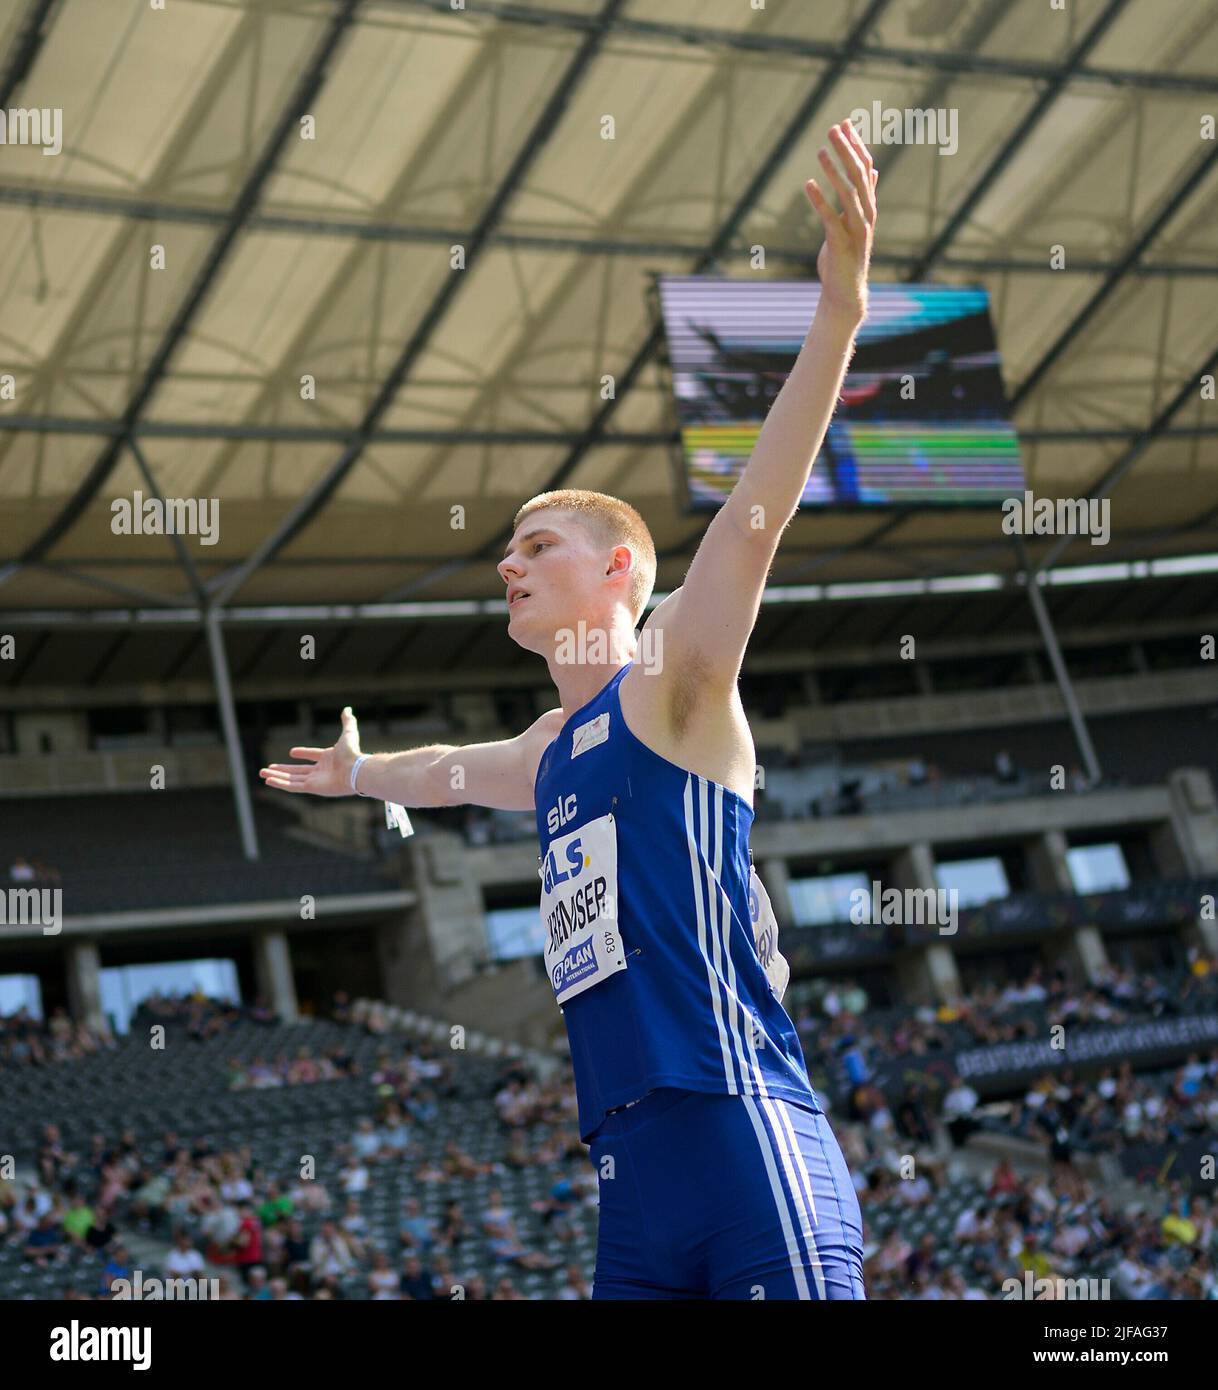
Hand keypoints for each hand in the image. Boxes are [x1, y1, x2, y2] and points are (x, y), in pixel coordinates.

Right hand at [260, 706, 361, 796]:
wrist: (354, 770)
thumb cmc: (352, 753)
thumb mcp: (348, 733)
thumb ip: (347, 722)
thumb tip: (348, 709)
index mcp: (329, 759)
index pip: (312, 755)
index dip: (303, 753)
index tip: (292, 752)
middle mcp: (321, 771)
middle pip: (298, 771)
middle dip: (282, 769)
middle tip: (268, 768)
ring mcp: (316, 780)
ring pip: (292, 779)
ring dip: (276, 776)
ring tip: (262, 773)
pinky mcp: (312, 788)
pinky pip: (293, 786)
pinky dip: (280, 783)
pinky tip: (268, 780)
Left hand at [804, 120, 877, 324]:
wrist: (846, 291)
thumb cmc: (847, 256)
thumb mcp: (855, 222)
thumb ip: (864, 196)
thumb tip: (873, 171)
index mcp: (869, 207)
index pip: (866, 168)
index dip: (856, 145)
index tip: (845, 123)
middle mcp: (866, 215)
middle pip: (859, 176)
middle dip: (846, 150)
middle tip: (833, 128)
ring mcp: (856, 230)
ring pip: (848, 194)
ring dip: (834, 171)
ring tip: (820, 151)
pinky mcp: (841, 244)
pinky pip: (830, 218)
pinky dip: (820, 201)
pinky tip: (808, 185)